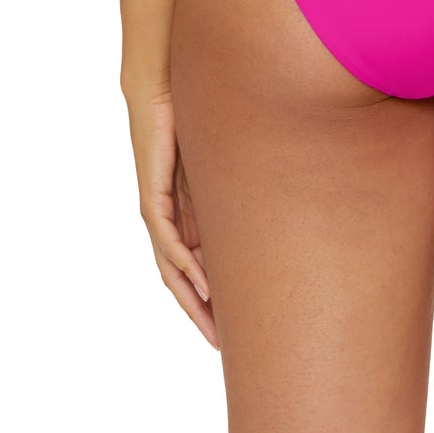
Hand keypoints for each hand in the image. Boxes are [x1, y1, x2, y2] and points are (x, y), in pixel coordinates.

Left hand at [126, 88, 216, 347]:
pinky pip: (168, 242)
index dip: (213, 296)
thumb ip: (240, 185)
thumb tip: (281, 197)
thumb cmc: (196, 115)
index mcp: (187, 212)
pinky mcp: (152, 198)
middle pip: (181, 278)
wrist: (165, 86)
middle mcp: (169, 219)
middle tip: (222, 345)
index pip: (198, 266)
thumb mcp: (225, 162)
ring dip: (192, 301)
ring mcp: (158, 211)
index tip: (235, 323)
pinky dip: (184, 267)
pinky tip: (201, 284)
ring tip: (213, 329)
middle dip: (201, 312)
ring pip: (172, 270)